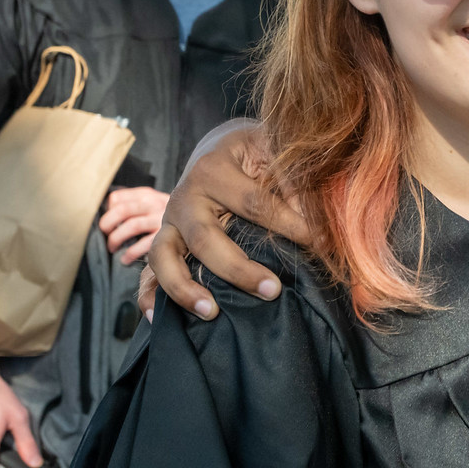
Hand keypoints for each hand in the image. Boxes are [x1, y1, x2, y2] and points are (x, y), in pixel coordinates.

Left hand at [99, 186, 169, 263]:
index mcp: (146, 195)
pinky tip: (126, 259)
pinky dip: (130, 253)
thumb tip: (108, 219)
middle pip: (122, 210)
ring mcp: (161, 218)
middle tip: (105, 235)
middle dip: (107, 225)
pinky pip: (143, 244)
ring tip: (113, 248)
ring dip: (116, 239)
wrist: (197, 220)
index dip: (106, 211)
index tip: (105, 222)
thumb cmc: (170, 217)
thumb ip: (134, 206)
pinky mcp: (166, 234)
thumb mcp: (153, 204)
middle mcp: (154, 203)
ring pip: (132, 225)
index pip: (117, 198)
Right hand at [139, 119, 311, 321]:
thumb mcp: (274, 150)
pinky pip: (147, 272)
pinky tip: (156, 319)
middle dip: (237, 268)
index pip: (253, 203)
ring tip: (211, 312)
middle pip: (204, 238)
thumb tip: (317, 218)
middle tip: (272, 291)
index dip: (289, 225)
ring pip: (163, 256)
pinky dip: (148, 296)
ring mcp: (170, 222)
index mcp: (213, 169)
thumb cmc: (255, 153)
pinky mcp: (165, 241)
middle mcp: (185, 197)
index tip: (321, 244)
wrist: (219, 148)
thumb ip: (294, 179)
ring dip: (183, 287)